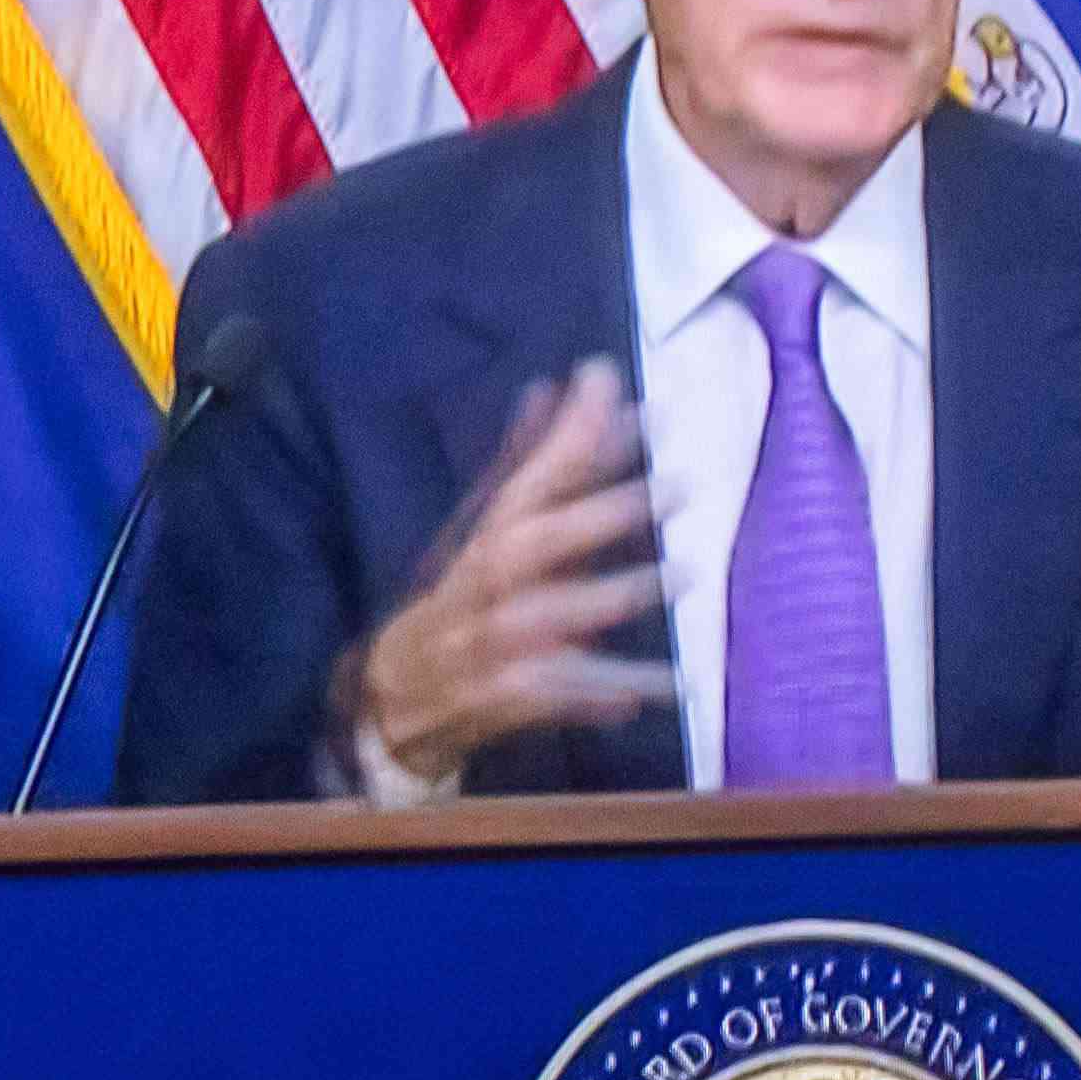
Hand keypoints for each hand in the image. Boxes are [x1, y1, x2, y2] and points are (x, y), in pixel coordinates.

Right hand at [338, 362, 673, 788]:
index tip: (610, 381)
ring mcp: (490, 642)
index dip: (570, 431)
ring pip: (549, 615)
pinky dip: (605, 691)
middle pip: (537, 541)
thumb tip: (550, 386)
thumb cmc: (457, 601)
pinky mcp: (503, 698)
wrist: (395, 698)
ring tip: (685, 571)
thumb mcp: (483, 531)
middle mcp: (484, 583)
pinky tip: (662, 686)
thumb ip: (525, 464)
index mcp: (486, 537)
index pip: (529, 477)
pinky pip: (561, 693)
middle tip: (680, 485)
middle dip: (604, 511)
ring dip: (614, 593)